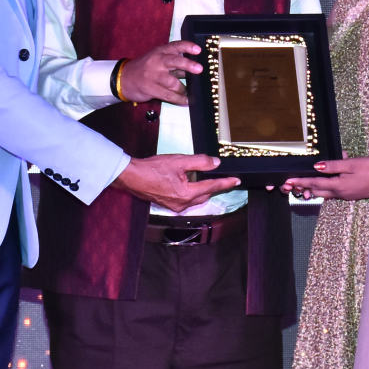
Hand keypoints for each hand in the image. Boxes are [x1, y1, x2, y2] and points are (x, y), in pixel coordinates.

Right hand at [115, 154, 240, 212]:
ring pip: (196, 199)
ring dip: (203, 190)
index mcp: (187, 194)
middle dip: (215, 187)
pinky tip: (191, 185)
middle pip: (205, 195)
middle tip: (226, 180)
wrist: (132, 177)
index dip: (225, 183)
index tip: (236, 181)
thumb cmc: (152, 169)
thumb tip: (215, 163)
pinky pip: (187, 200)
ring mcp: (175, 206)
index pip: (212, 187)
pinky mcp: (169, 205)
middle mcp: (182, 204)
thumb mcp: (179, 161)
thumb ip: (200, 162)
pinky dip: (193, 192)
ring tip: (210, 181)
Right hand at [118, 40, 201, 105]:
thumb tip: (194, 68)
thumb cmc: (145, 69)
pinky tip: (186, 101)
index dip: (187, 47)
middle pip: (174, 61)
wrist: (123, 79)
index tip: (198, 50)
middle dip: (188, 65)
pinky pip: (168, 95)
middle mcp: (157, 61)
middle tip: (199, 69)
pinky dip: (179, 99)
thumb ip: (174, 64)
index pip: (175, 46)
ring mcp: (152, 75)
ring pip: (173, 82)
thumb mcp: (158, 61)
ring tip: (189, 93)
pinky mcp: (150, 88)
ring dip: (184, 89)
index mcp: (160, 52)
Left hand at [279, 157, 368, 201]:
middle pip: (316, 192)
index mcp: (338, 186)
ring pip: (324, 194)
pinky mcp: (351, 195)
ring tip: (303, 184)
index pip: (314, 184)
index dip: (300, 182)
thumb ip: (333, 165)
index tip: (287, 181)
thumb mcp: (351, 164)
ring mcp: (345, 196)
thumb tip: (316, 166)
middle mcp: (340, 193)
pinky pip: (333, 193)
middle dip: (303, 188)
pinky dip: (325, 188)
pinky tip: (325, 182)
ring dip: (313, 189)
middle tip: (290, 184)